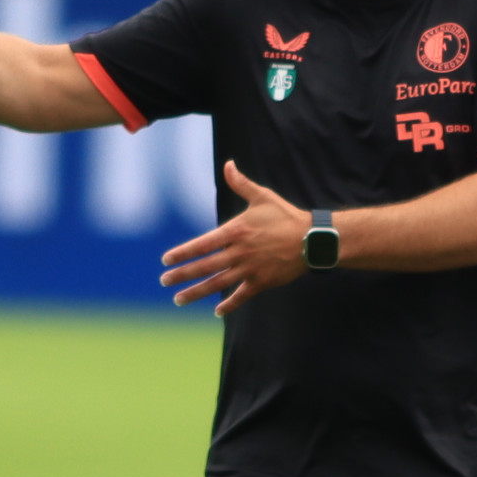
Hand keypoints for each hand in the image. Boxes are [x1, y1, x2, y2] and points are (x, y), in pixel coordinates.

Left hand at [159, 163, 312, 313]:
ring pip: (217, 284)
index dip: (182, 253)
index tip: (166, 260)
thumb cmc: (286, 216)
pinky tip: (216, 311)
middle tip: (164, 281)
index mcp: (236, 231)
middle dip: (182, 275)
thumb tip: (228, 164)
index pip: (202, 244)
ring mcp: (250, 269)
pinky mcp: (262, 282)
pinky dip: (229, 305)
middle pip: (204, 266)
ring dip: (196, 293)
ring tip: (178, 299)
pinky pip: (242, 296)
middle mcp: (239, 252)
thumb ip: (241, 183)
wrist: (312, 239)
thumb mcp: (262, 196)